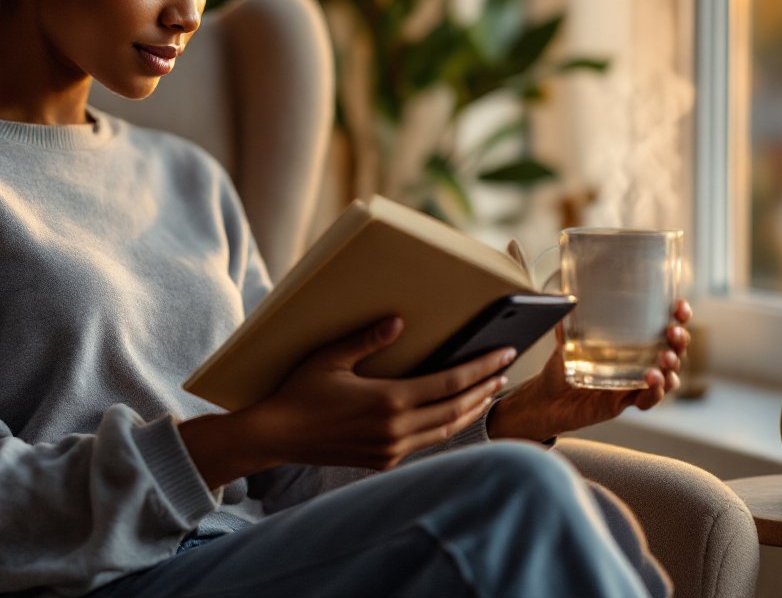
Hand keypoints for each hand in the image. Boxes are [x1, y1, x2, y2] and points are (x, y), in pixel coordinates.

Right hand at [240, 316, 515, 470]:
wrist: (277, 435)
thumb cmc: (299, 391)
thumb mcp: (330, 357)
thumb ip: (367, 339)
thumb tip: (399, 321)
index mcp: (388, 401)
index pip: (450, 383)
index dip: (481, 368)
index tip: (504, 354)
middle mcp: (396, 429)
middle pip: (456, 408)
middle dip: (484, 389)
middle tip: (505, 370)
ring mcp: (391, 449)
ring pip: (446, 430)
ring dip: (470, 410)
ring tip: (488, 392)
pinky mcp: (383, 460)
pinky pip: (425, 442)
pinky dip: (446, 426)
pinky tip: (452, 414)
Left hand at [487, 299, 691, 441]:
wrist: (547, 400)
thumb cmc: (562, 368)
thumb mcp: (566, 340)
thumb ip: (569, 322)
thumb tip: (566, 298)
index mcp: (632, 344)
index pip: (664, 328)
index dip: (679, 318)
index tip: (681, 307)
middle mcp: (639, 363)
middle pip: (675, 352)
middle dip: (680, 342)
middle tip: (673, 333)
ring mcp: (633, 384)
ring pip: (669, 378)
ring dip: (672, 368)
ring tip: (664, 360)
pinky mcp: (624, 403)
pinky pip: (648, 400)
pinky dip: (654, 393)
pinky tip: (652, 382)